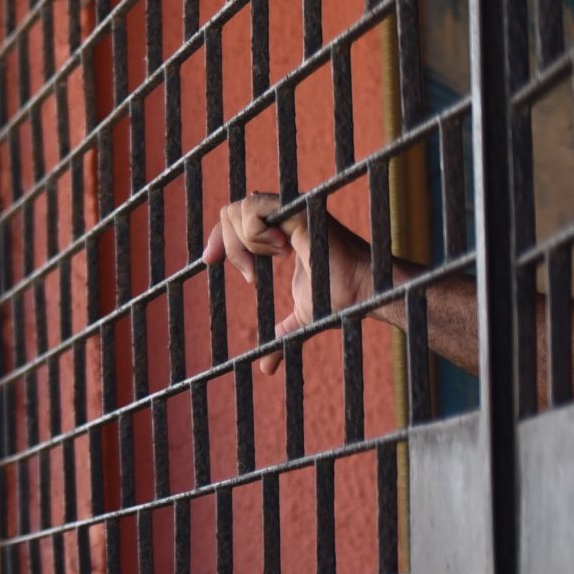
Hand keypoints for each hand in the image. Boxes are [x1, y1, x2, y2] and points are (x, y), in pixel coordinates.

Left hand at [198, 194, 376, 374]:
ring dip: (241, 241)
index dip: (217, 238)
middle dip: (226, 242)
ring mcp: (291, 211)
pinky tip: (281, 251)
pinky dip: (254, 232)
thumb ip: (280, 336)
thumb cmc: (340, 300)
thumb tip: (267, 368)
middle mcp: (283, 217)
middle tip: (247, 275)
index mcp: (279, 233)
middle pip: (231, 211)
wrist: (365, 293)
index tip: (209, 262)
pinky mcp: (299, 212)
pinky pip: (257, 207)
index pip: (235, 220)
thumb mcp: (299, 320)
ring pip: (240, 206)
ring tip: (266, 264)